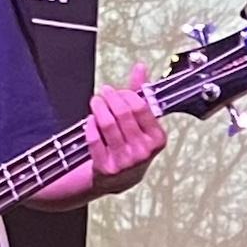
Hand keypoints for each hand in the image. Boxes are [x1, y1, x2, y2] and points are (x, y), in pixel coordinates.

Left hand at [86, 63, 165, 194]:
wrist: (121, 179)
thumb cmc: (133, 146)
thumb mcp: (142, 124)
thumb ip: (140, 94)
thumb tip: (139, 67)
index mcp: (156, 139)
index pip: (141, 107)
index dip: (127, 94)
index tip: (119, 90)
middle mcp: (142, 151)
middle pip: (123, 114)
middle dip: (111, 98)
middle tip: (104, 92)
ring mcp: (124, 160)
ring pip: (107, 125)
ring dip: (99, 108)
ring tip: (95, 101)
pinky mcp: (106, 167)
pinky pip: (94, 139)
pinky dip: (90, 126)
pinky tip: (90, 119)